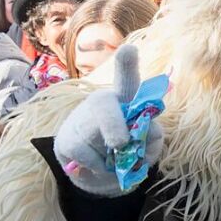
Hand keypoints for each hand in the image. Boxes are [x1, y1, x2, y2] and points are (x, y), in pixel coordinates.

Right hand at [53, 45, 162, 195]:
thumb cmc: (128, 147)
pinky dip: (104, 171)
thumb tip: (148, 133)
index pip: (127, 79)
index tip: (128, 49)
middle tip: (120, 143)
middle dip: (115, 127)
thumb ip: (153, 137)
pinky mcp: (68, 142)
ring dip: (118, 160)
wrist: (93, 166)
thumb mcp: (147, 143)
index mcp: (126, 98)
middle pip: (105, 109)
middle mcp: (103, 102)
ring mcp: (82, 120)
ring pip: (103, 145)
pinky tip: (98, 163)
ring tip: (112, 155)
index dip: (127, 64)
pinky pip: (95, 163)